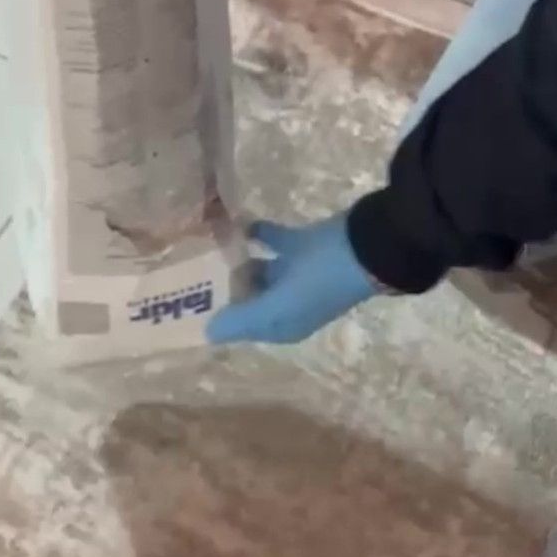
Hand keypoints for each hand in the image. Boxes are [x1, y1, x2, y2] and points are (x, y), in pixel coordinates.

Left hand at [207, 213, 381, 345]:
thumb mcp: (280, 307)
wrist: (366, 247)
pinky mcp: (303, 245)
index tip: (190, 300)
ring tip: (210, 245)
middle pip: (250, 298)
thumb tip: (208, 334)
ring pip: (260, 270)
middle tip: (194, 267)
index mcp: (285, 325)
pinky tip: (236, 222)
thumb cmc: (320, 281)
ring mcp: (298, 274)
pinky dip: (255, 233)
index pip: (244, 326)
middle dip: (226, 286)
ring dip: (238, 260)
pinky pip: (272, 240)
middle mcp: (290, 303)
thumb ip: (243, 320)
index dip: (220, 316)